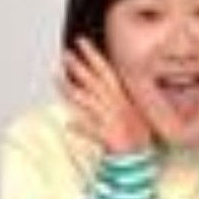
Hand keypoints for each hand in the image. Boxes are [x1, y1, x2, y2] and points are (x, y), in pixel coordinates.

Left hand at [58, 40, 150, 159]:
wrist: (140, 157)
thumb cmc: (133, 135)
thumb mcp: (124, 112)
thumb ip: (108, 98)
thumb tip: (91, 87)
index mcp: (120, 96)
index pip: (104, 70)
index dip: (92, 54)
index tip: (80, 41)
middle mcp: (115, 104)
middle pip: (94, 81)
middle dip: (79, 67)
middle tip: (65, 54)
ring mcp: (111, 119)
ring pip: (89, 101)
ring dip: (73, 90)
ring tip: (57, 79)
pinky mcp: (109, 137)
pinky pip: (93, 131)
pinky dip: (82, 128)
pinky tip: (69, 125)